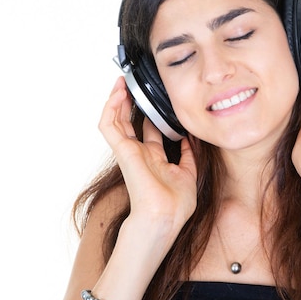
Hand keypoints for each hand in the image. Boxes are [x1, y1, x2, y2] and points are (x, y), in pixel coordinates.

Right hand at [98, 76, 197, 230]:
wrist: (165, 216)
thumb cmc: (176, 204)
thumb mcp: (189, 173)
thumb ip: (189, 154)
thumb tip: (191, 138)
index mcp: (154, 159)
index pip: (148, 131)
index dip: (150, 114)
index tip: (155, 99)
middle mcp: (139, 154)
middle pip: (128, 122)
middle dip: (129, 103)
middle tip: (132, 85)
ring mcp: (129, 152)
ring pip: (115, 121)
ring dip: (116, 101)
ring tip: (121, 83)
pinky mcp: (122, 151)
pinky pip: (109, 126)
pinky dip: (110, 109)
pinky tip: (117, 95)